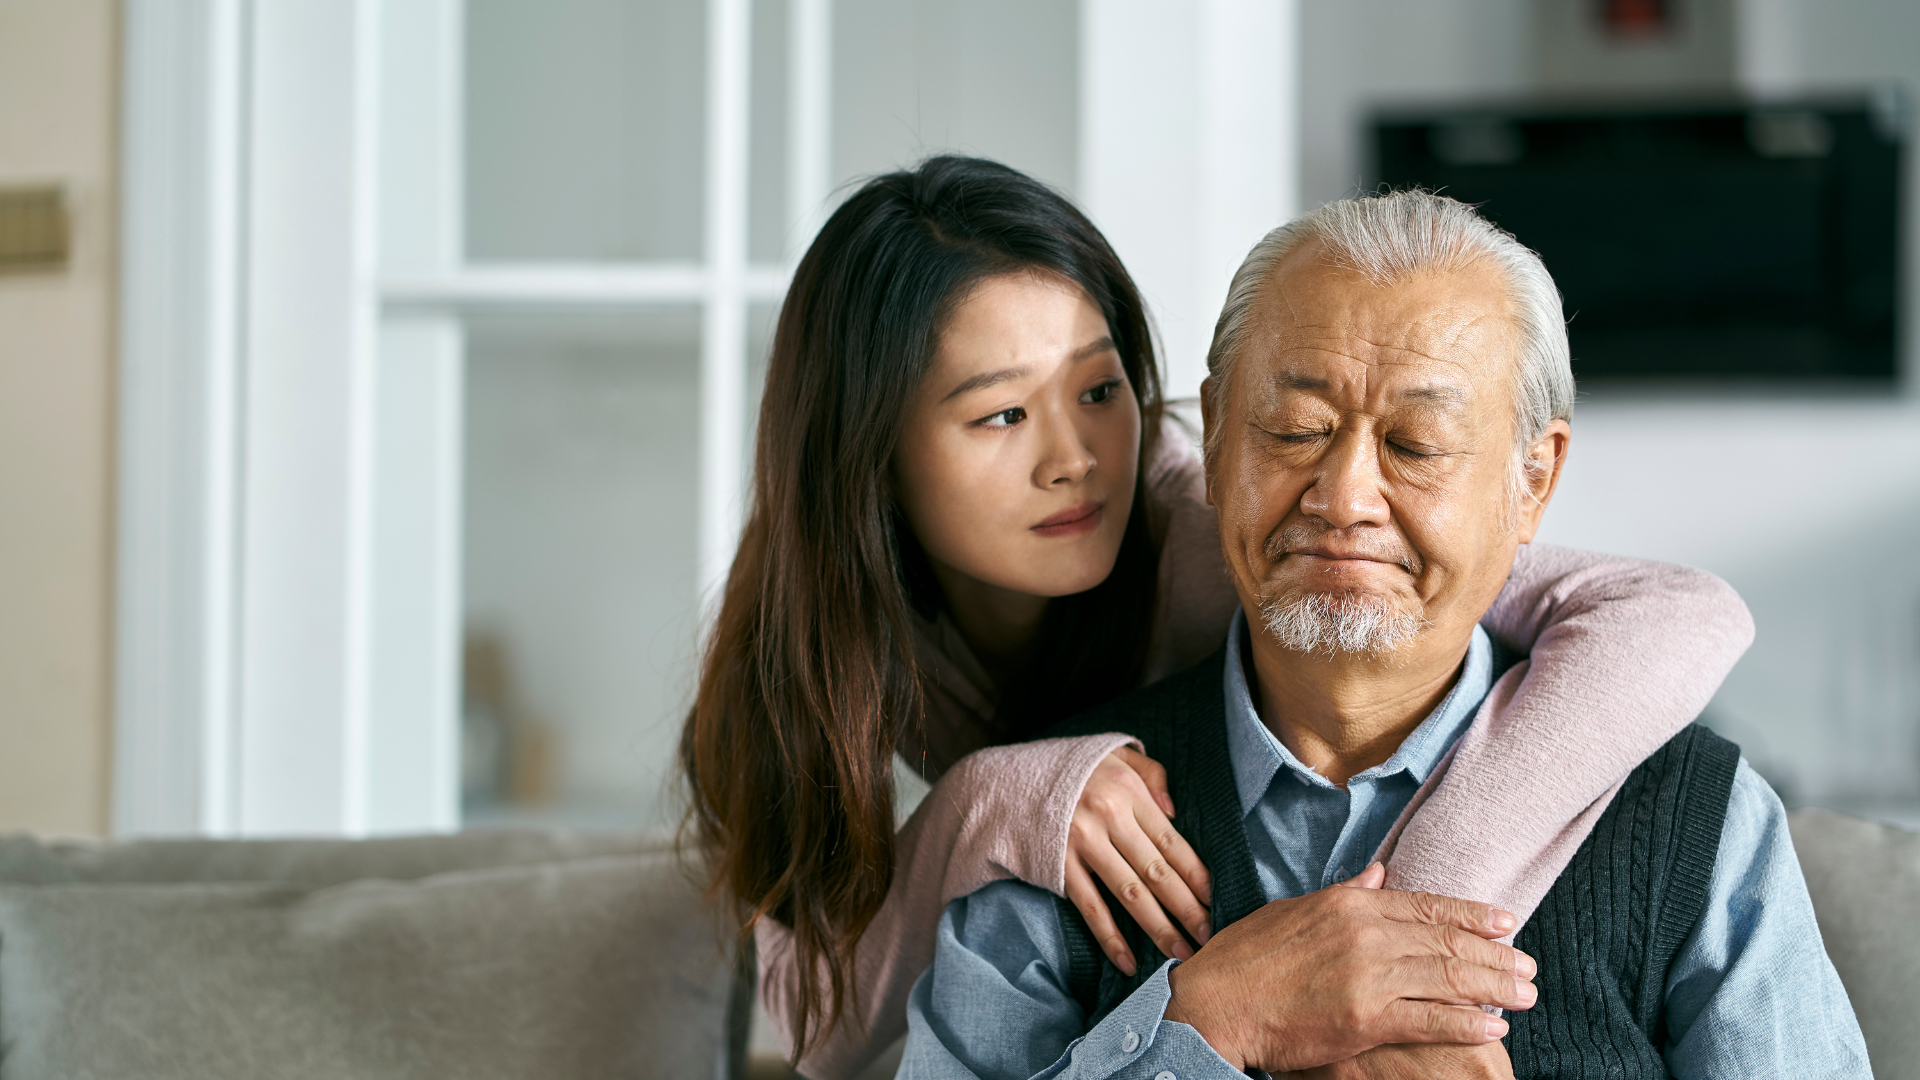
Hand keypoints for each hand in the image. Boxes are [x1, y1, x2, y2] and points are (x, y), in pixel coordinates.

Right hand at [1064, 748, 1212, 973]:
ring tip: (1181, 953)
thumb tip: (1175, 812)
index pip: (1171, 840)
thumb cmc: (1073, 768)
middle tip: (1209, 937)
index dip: (1196, 874)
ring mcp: (1082, 843)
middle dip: (1187, 908)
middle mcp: (1108, 817)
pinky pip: (1090, 907)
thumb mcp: (1116, 752)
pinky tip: (1128, 961)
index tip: (1215, 900)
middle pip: (1157, 871)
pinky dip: (1110, 938)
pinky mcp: (1059, 865)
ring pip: (1130, 893)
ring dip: (1158, 927)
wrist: (1009, 779)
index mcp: (1128, 790)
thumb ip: (1152, 773)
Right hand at [1163, 863, 1535, 1072]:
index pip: (1425, 905)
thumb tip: (1380, 874)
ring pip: (1448, 978)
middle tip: (1528, 966)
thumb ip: (1345, 893)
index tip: (1506, 921)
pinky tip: (1491, 1026)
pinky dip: (1465, 1023)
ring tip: (1524, 994)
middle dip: (1494, 955)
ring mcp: (1367, 976)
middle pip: (1446, 941)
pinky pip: (1430, 1019)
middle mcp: (1365, 933)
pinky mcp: (1365, 1018)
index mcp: (1349, 904)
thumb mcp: (1295, 911)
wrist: (1215, 1002)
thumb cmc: (1246, 959)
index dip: (1471, 914)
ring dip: (1493, 987)